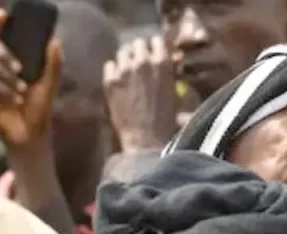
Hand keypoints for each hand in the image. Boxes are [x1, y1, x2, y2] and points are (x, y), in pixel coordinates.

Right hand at [0, 10, 60, 147]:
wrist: (28, 134)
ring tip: (19, 95)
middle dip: (4, 56)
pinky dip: (1, 90)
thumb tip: (56, 40)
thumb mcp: (48, 85)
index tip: (5, 15)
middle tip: (19, 71)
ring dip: (5, 80)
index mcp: (8, 62)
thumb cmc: (39, 109)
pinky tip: (14, 99)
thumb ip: (53, 64)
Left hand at [103, 36, 178, 151]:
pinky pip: (109, 65)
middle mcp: (142, 62)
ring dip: (126, 59)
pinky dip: (114, 70)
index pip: (156, 41)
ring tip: (129, 71)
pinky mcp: (109, 80)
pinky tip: (119, 81)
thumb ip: (171, 73)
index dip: (155, 48)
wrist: (146, 138)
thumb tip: (172, 60)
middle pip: (137, 43)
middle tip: (141, 63)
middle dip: (140, 51)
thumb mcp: (176, 93)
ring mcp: (123, 70)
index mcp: (162, 63)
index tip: (154, 55)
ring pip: (122, 52)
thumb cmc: (166, 120)